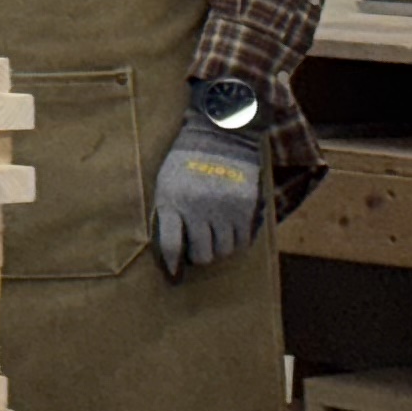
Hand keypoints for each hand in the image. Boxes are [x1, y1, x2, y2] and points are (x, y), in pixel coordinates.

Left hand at [152, 117, 266, 279]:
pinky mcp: (245, 208)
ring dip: (219, 249)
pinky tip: (229, 231)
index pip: (170, 244)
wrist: (219, 136)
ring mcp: (224, 209)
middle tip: (198, 248)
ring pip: (224, 251)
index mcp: (172, 201)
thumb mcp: (166, 182)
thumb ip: (167, 213)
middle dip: (200, 255)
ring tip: (214, 236)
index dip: (171, 263)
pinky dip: (236, 242)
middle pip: (203, 255)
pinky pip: (242, 242)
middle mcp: (198, 208)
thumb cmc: (186, 161)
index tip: (172, 274)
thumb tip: (170, 249)